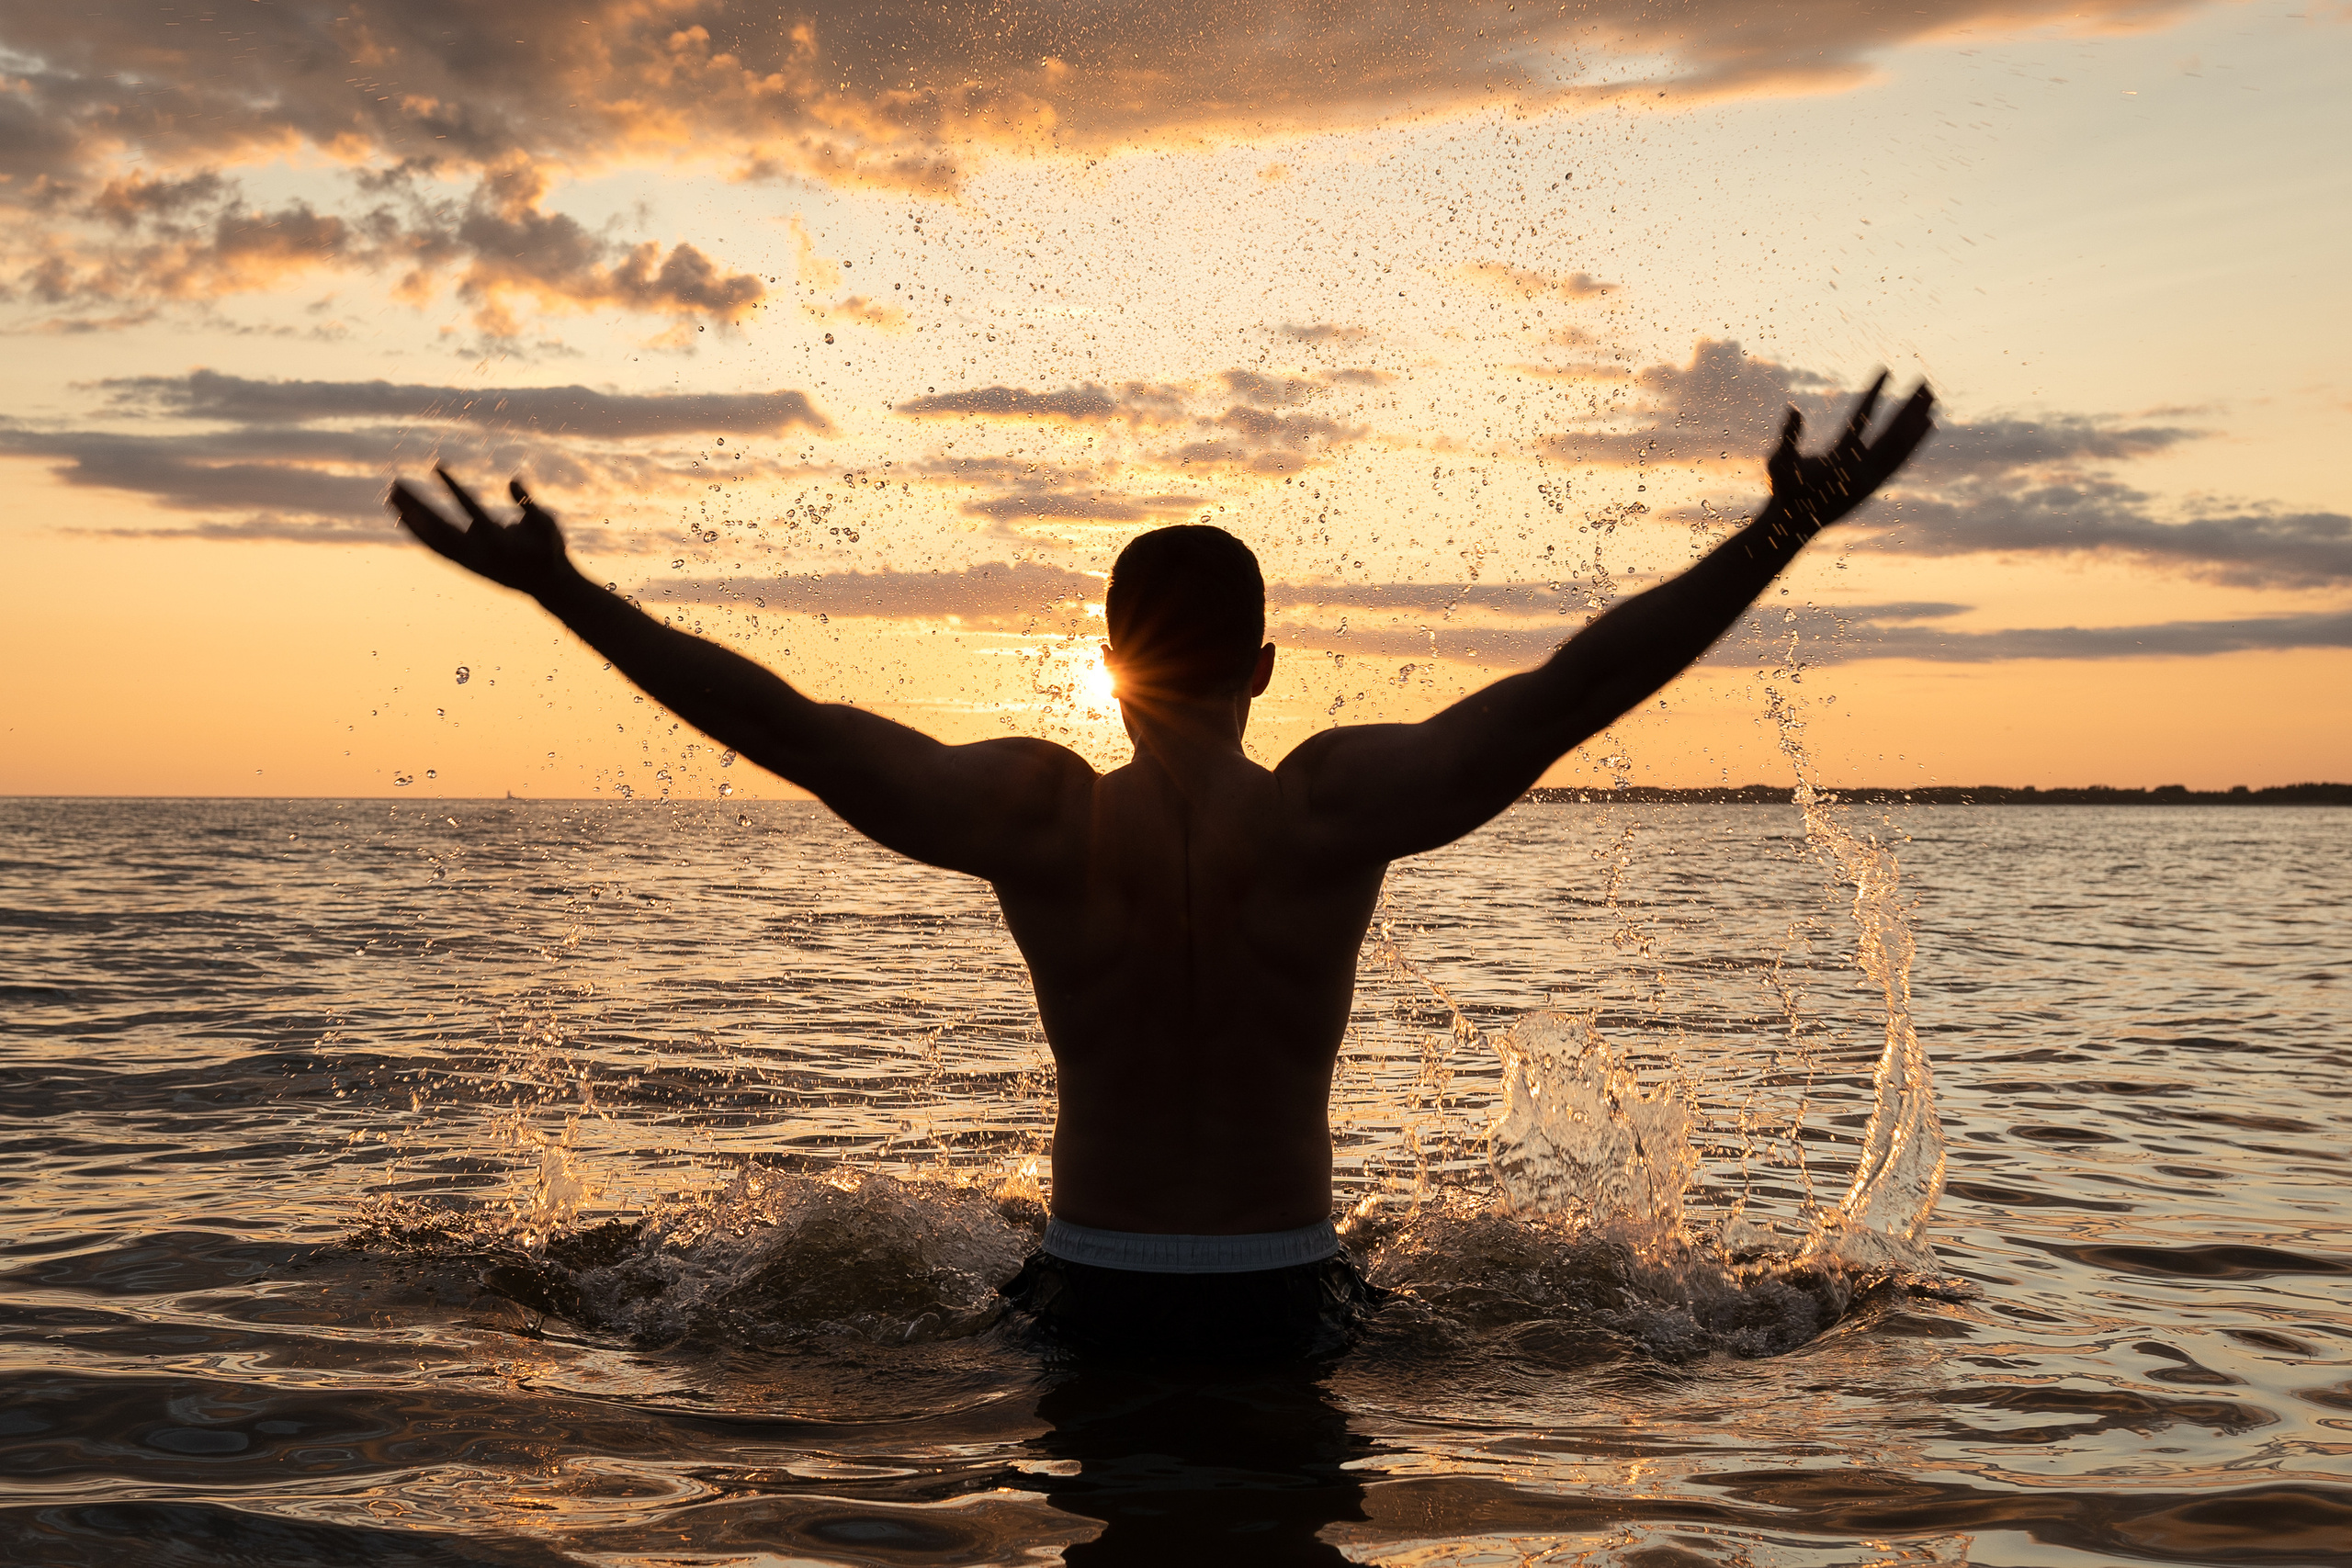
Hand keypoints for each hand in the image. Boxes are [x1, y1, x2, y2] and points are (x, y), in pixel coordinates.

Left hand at [388, 467, 569, 594]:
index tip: (438, 466)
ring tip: (392, 493)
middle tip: (395, 482)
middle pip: (439, 525)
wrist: (546, 586)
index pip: (470, 508)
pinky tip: (403, 516)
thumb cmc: (549, 551)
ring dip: (411, 515)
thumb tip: (513, 480)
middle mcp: (477, 553)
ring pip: (432, 537)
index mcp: (498, 541)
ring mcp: (468, 561)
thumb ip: (530, 504)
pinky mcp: (463, 565)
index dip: (454, 486)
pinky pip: (434, 547)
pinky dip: (418, 532)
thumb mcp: (548, 526)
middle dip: (417, 503)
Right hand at [1767, 374, 1935, 531]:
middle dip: (1909, 407)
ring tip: (1931, 397)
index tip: (1886, 370)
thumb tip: (1794, 409)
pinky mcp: (1876, 485)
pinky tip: (1926, 425)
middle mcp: (1863, 472)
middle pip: (1894, 434)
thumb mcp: (1779, 463)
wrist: (1796, 526)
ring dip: (1917, 421)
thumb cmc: (1785, 492)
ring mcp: (1872, 480)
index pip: (1862, 421)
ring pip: (1902, 447)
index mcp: (1840, 463)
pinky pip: (1901, 459)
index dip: (1873, 394)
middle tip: (1925, 381)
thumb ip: (1788, 438)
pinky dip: (1914, 442)